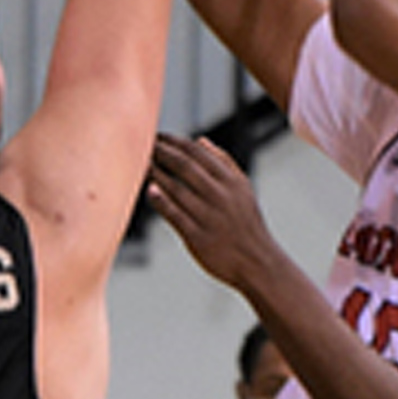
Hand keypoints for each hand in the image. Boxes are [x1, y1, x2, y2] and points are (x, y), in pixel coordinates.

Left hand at [146, 134, 276, 289]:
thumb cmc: (246, 223)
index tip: (156, 136)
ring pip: (177, 189)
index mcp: (231, 181)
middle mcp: (220, 196)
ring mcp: (209, 217)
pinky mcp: (198, 238)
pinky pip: (176, 216)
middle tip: (142, 144)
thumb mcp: (243, 188)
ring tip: (140, 164)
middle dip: (161, 152)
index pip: (197, 153)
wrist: (257, 262)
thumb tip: (201, 140)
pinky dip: (162, 201)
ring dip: (157, 173)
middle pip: (184, 167)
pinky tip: (149, 190)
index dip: (174, 142)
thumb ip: (223, 162)